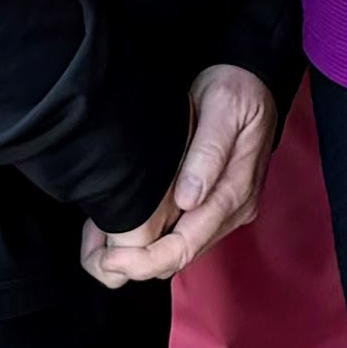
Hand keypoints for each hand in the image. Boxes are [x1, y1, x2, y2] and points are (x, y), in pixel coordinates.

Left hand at [84, 68, 279, 288]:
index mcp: (235, 193)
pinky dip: (151, 240)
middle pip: (180, 257)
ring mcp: (226, 211)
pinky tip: (123, 227)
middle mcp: (234, 210)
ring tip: (101, 241)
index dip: (145, 260)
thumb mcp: (223, 110)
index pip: (186, 245)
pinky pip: (181, 236)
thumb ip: (208, 153)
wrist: (253, 83)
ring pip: (178, 252)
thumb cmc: (236, 92)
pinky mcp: (214, 206)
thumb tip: (188, 199)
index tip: (109, 259)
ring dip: (141, 255)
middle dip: (136, 264)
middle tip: (94, 254)